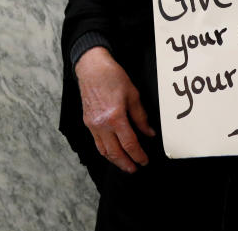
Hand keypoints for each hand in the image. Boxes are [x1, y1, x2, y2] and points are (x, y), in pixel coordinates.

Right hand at [75, 46, 154, 172]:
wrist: (91, 67)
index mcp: (115, 117)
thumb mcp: (133, 95)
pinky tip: (112, 151)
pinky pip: (96, 142)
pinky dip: (105, 150)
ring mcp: (92, 124)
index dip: (138, 155)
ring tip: (124, 165)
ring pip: (103, 150)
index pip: (129, 144)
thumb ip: (141, 117)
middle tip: (135, 169)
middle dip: (126, 163)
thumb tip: (149, 133)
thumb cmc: (112, 77)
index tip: (144, 161)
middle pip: (115, 152)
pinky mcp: (87, 122)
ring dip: (114, 160)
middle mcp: (102, 124)